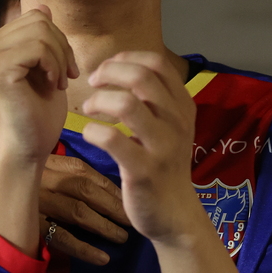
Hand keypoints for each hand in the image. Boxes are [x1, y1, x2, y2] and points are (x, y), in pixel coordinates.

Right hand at [0, 6, 77, 163]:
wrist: (30, 146)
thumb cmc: (38, 111)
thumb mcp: (44, 66)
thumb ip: (40, 37)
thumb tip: (42, 6)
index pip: (34, 16)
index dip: (58, 38)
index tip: (64, 68)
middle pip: (39, 20)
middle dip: (62, 47)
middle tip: (66, 76)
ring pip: (41, 31)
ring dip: (60, 58)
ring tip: (58, 82)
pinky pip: (38, 48)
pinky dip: (54, 65)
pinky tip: (53, 85)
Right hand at [0, 150, 130, 263]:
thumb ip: (21, 162)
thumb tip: (42, 166)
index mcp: (32, 160)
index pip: (79, 166)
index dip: (104, 179)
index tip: (123, 188)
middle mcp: (37, 178)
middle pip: (86, 186)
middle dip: (113, 200)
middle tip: (135, 213)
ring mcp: (30, 201)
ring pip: (79, 211)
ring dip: (105, 224)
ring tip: (125, 237)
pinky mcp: (22, 225)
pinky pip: (60, 239)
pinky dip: (83, 249)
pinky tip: (101, 258)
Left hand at [78, 51, 200, 243]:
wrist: (175, 214)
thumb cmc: (163, 164)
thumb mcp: (169, 126)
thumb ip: (153, 98)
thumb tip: (119, 67)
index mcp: (183, 106)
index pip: (156, 64)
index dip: (126, 58)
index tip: (107, 69)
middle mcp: (177, 122)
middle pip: (141, 77)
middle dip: (109, 72)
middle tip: (93, 83)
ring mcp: (162, 147)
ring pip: (126, 104)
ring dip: (98, 100)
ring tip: (88, 108)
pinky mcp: (143, 171)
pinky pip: (112, 140)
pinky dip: (92, 131)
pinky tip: (89, 134)